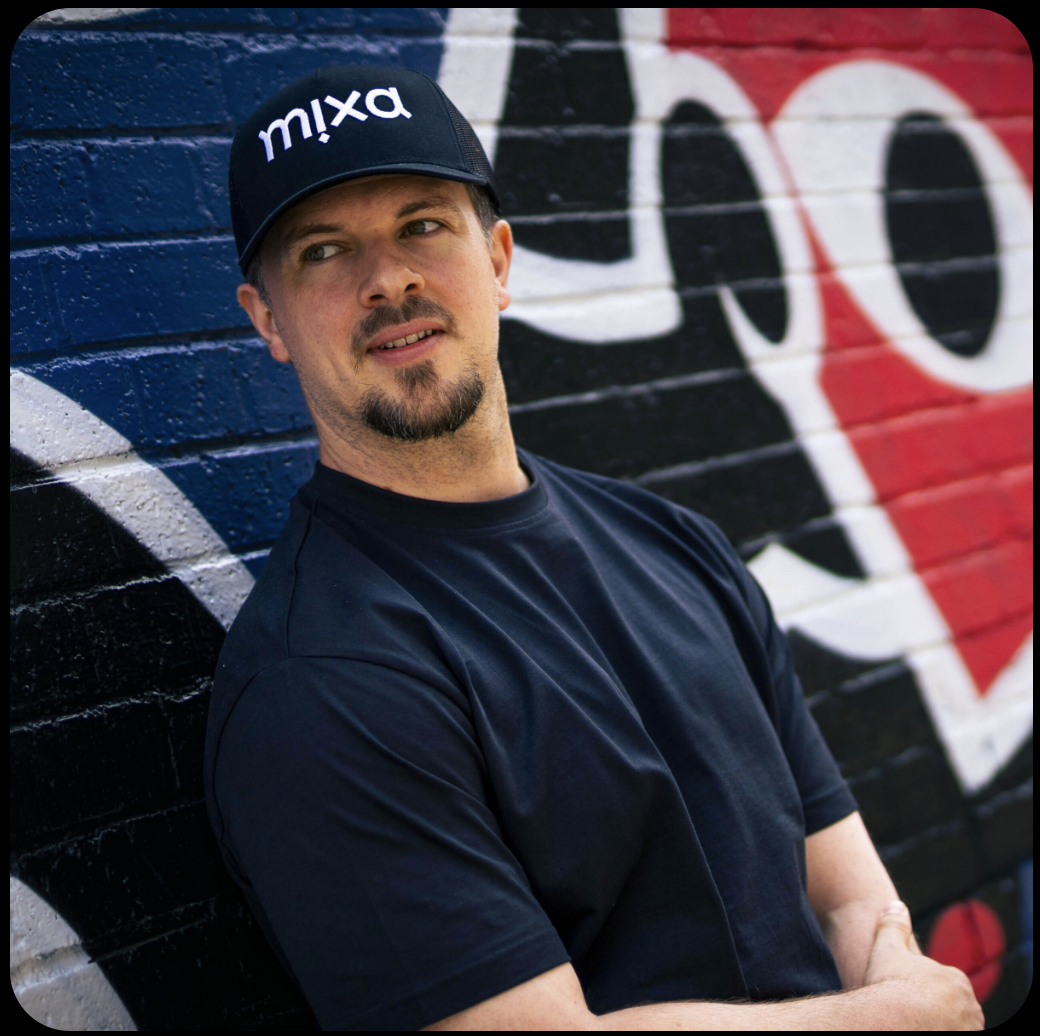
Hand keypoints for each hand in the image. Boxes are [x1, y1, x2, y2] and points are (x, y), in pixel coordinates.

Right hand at [863, 901, 983, 1029]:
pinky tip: (914, 1030)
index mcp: (956, 980)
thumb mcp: (887, 948)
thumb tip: (896, 905)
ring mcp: (969, 1031)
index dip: (922, 989)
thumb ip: (894, 925)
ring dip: (938, 1024)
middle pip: (952, 1009)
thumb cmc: (890, 984)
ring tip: (912, 1024)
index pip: (943, 984)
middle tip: (908, 1012)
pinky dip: (935, 1032)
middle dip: (934, 1010)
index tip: (904, 993)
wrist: (892, 1023)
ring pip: (953, 1026)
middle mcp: (970, 1008)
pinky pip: (948, 1035)